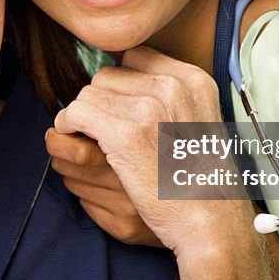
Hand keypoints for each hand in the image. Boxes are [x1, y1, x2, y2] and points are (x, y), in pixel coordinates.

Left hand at [53, 46, 246, 255]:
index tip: (115, 109)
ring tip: (83, 140)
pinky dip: (66, 125)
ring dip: (79, 118)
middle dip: (96, 102)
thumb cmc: (202, 181)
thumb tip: (125, 87)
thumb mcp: (201, 122)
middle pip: (107, 76)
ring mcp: (148, 110)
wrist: (212, 222)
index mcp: (192, 80)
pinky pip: (76, 113)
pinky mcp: (125, 136)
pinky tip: (72, 140)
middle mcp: (171, 87)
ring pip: (87, 95)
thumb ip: (171, 98)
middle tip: (96, 129)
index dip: (118, 85)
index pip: (134, 57)